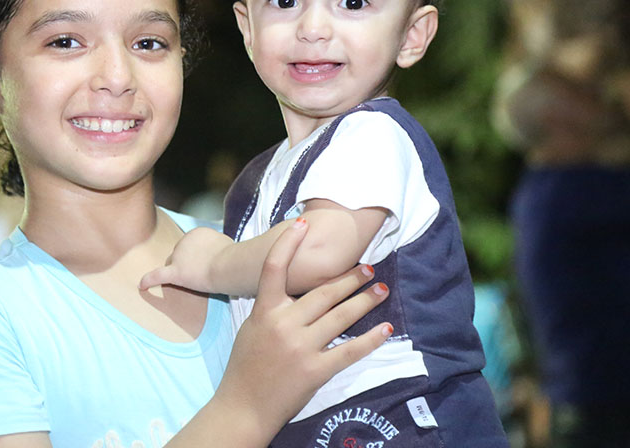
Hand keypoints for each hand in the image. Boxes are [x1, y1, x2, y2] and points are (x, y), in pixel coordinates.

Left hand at [139, 226, 232, 291]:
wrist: (230, 265)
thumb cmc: (233, 258)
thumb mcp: (226, 245)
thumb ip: (215, 247)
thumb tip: (216, 255)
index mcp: (197, 233)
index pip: (191, 246)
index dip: (199, 257)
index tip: (209, 262)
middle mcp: (184, 241)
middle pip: (179, 255)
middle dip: (188, 263)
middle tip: (204, 272)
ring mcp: (179, 256)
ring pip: (173, 266)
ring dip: (182, 272)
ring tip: (199, 279)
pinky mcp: (176, 272)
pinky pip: (158, 276)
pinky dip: (149, 281)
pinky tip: (142, 286)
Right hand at [211, 219, 390, 440]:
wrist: (243, 405)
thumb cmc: (245, 365)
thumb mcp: (252, 327)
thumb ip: (272, 307)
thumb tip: (293, 285)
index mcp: (264, 311)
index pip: (274, 269)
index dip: (288, 244)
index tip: (304, 224)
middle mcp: (284, 325)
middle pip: (323, 293)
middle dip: (349, 278)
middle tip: (368, 267)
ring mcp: (302, 348)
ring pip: (341, 316)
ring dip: (364, 301)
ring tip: (380, 290)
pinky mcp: (316, 370)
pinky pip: (349, 350)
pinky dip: (370, 339)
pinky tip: (385, 328)